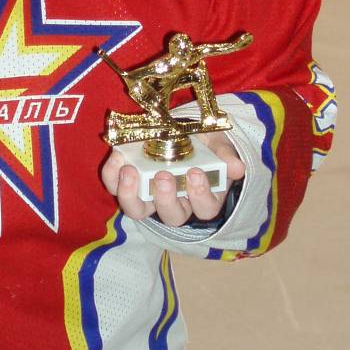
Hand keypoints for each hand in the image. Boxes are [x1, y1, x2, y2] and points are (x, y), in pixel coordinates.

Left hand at [100, 134, 244, 226]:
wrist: (183, 133)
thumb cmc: (205, 145)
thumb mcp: (218, 145)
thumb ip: (225, 156)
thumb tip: (238, 168)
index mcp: (204, 198)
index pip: (206, 208)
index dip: (200, 195)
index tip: (195, 173)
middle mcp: (177, 204)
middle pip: (172, 216)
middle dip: (166, 198)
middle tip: (163, 176)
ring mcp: (149, 198)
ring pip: (138, 211)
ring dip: (132, 194)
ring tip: (130, 172)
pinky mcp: (128, 186)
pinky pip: (115, 188)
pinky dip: (112, 176)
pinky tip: (116, 157)